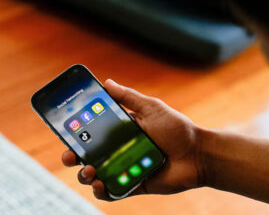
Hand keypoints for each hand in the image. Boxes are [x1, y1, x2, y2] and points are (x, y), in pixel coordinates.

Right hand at [62, 79, 201, 200]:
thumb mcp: (152, 108)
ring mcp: (126, 168)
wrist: (198, 153)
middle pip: (90, 154)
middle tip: (70, 155)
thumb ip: (129, 97)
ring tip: (89, 170)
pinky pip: (112, 191)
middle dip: (74, 156)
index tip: (66, 130)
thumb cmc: (177, 128)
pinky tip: (100, 184)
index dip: (78, 132)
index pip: (94, 132)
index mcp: (123, 131)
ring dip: (85, 174)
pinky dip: (102, 191)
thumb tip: (106, 82)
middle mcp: (121, 149)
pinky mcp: (133, 185)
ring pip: (96, 174)